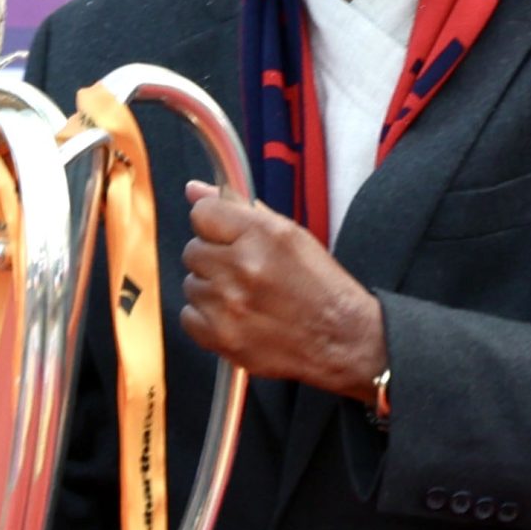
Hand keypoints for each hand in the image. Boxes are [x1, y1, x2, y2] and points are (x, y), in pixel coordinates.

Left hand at [181, 182, 387, 401]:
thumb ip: (239, 209)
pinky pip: (188, 317)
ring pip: (191, 284)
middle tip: (243, 273)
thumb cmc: (320, 287)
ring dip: (211, 290)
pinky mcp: (221, 337)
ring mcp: (228, 304)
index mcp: (263, 235)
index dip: (214, 226)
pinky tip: (235, 318)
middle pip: (193, 250)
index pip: (202, 213)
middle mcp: (243, 266)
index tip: (226, 237)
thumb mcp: (291, 235)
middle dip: (214, 260)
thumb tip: (193, 189)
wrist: (342, 340)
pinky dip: (207, 319)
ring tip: (244, 298)